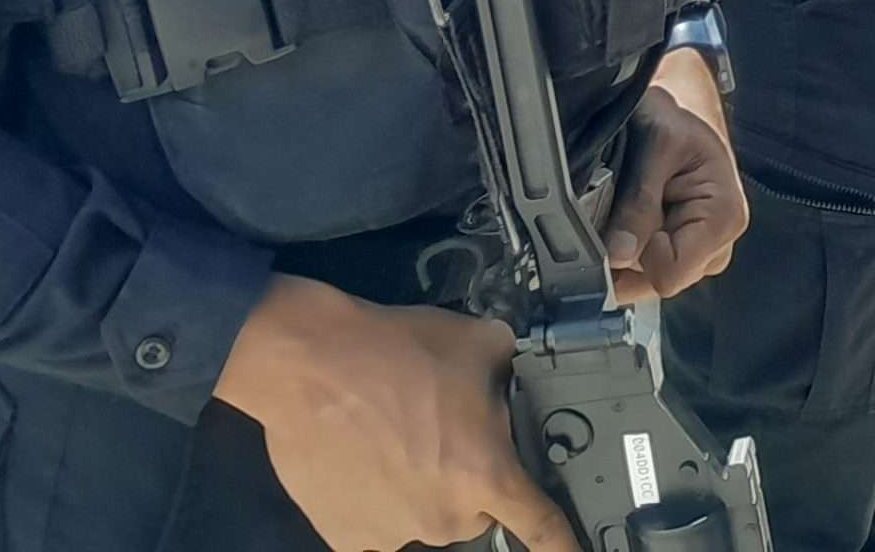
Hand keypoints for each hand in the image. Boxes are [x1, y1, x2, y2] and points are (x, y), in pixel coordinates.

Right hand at [215, 278, 579, 551]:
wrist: (311, 365)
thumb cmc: (400, 350)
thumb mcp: (480, 342)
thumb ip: (510, 374)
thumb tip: (515, 379)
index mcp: (488, 476)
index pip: (541, 527)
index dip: (563, 545)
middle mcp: (447, 517)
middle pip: (475, 512)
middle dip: (466, 482)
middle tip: (439, 437)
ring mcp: (395, 535)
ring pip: (425, 519)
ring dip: (419, 492)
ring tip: (394, 441)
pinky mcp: (348, 539)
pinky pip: (378, 528)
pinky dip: (376, 505)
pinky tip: (364, 463)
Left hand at [605, 46, 749, 301]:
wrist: (686, 99)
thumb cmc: (679, 113)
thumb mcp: (657, 145)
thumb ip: (639, 203)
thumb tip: (617, 256)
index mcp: (725, 218)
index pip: (671, 275)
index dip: (638, 255)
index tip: (620, 221)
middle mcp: (721, 243)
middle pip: (660, 282)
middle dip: (631, 255)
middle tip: (619, 209)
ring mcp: (704, 250)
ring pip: (651, 279)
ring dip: (629, 251)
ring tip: (626, 207)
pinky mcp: (686, 248)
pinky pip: (650, 268)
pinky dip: (631, 249)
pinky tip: (628, 219)